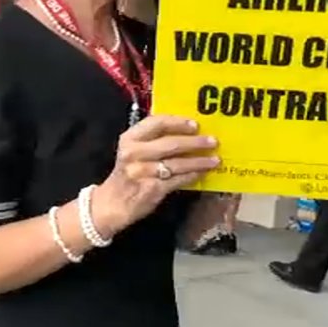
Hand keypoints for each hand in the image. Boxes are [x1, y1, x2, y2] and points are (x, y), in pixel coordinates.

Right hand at [91, 116, 219, 233]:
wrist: (112, 203)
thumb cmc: (126, 175)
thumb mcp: (132, 152)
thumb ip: (151, 141)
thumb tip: (185, 133)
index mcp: (129, 139)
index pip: (156, 123)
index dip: (178, 123)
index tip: (195, 124)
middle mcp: (134, 153)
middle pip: (171, 143)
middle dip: (195, 142)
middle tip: (212, 141)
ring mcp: (142, 171)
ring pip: (178, 163)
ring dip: (199, 161)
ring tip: (215, 160)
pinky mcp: (152, 188)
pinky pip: (178, 180)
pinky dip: (192, 176)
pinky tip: (202, 173)